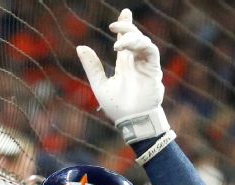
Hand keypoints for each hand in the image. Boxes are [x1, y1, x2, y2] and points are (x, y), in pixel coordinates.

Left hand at [76, 9, 168, 142]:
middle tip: (114, 26)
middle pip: (136, 37)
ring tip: (117, 45)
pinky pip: (151, 51)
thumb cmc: (118, 108)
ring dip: (131, 38)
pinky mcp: (154, 70)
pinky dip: (140, 45)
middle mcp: (136, 62)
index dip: (125, 26)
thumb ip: (92, 66)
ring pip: (143, 42)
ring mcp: (146, 65)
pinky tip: (126, 48)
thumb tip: (80, 47)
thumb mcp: (100, 84)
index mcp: (125, 65)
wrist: (132, 121)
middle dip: (127, 27)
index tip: (125, 13)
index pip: (126, 41)